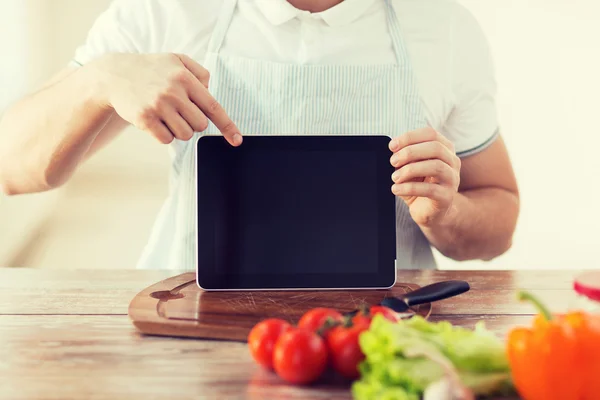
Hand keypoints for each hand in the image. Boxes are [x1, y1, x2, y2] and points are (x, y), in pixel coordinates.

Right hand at [91, 53, 241, 145]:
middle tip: (178, 110)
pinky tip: (155, 120)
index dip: (227, 126)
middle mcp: (173, 92)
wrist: (114, 75)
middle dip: (193, 122)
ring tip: (166, 115)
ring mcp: (158, 106)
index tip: (237, 140)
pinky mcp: (145, 119)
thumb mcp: (176, 60)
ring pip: (185, 135)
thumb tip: (211, 92)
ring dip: (179, 129)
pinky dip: (164, 134)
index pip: (213, 107)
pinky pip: (167, 140)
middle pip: (200, 125)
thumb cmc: (151, 69)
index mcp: (185, 78)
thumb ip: (199, 73)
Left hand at [389, 127, 460, 226]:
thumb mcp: (411, 167)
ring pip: (436, 166)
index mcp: (444, 149)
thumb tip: (394, 152)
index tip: (392, 146)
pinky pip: (430, 190)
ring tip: (394, 177)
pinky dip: (409, 188)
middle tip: (392, 161)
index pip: (430, 134)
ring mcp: (452, 179)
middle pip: (435, 147)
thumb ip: (406, 158)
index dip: (409, 137)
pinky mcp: (447, 197)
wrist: (431, 211)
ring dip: (410, 170)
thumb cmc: (420, 185)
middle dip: (410, 152)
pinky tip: (396, 189)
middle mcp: (452, 162)